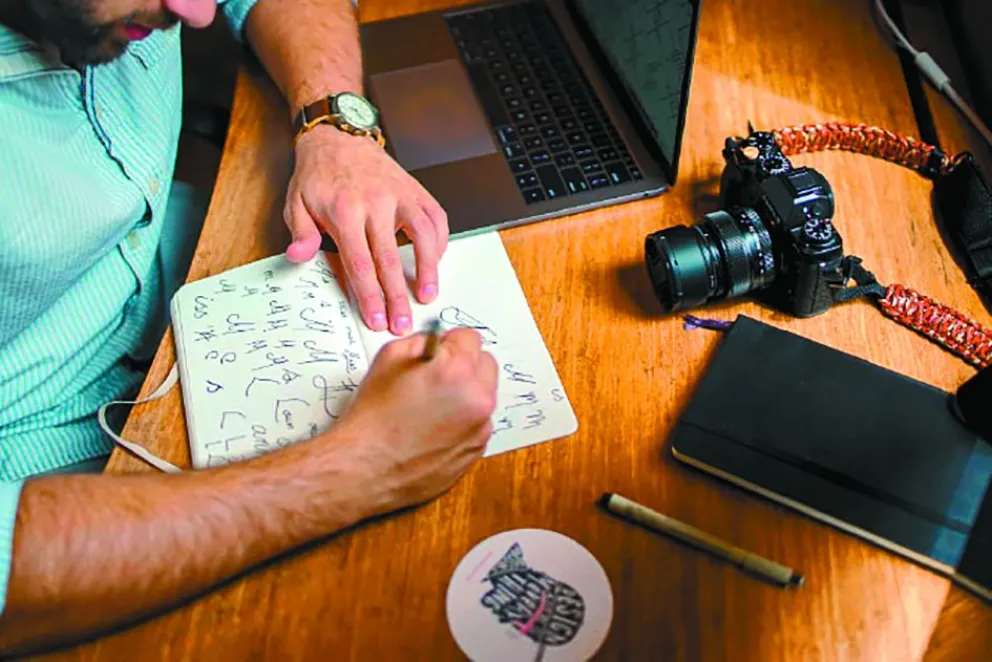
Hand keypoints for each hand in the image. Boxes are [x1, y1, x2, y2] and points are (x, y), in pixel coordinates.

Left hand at [284, 125, 448, 335]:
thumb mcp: (296, 203)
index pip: (360, 263)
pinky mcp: (416, 190)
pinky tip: (434, 264)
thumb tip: (299, 257)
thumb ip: (301, 233)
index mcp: (344, 211)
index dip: (370, 295)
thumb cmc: (318, 176)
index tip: (376, 319)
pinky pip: (436, 219)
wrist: (339, 137)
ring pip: (424, 237)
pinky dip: (439, 243)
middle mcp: (376, 203)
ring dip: (429, 271)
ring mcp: (400, 195)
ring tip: (427, 296)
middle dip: (398, 297)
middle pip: (392, 259)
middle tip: (402, 323)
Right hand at [334, 327, 497, 512]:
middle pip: (485, 365)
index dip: (449, 343)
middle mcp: (477, 399)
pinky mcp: (476, 451)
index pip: (471, 338)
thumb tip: (438, 343)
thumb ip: (423, 343)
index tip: (439, 351)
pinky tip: (433, 428)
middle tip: (436, 376)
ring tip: (430, 407)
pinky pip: (477, 424)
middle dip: (464, 365)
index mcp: (458, 371)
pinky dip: (462, 421)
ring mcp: (480, 429)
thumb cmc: (373, 418)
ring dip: (465, 394)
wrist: (366, 467)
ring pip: (482, 396)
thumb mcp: (389, 358)